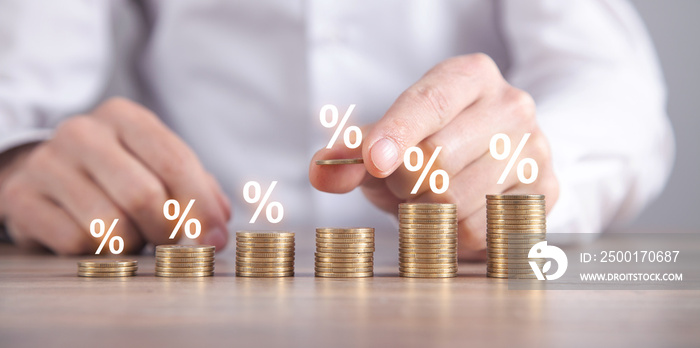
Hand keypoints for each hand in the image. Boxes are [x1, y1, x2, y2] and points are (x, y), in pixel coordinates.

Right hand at [0, 98, 230, 254]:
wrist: (43, 170)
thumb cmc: (116, 171)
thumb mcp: (156, 164)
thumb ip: (196, 186)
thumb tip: (221, 219)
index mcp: (124, 116)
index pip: (175, 163)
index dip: (202, 207)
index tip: (216, 239)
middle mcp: (83, 132)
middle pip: (144, 196)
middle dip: (168, 231)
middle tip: (170, 240)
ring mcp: (47, 163)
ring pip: (110, 224)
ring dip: (132, 243)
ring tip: (132, 235)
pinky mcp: (21, 198)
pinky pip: (76, 241)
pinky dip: (97, 251)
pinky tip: (97, 239)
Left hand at [310, 54, 558, 259]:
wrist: (497, 156)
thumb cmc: (434, 144)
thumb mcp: (389, 142)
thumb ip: (353, 154)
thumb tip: (322, 171)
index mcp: (469, 76)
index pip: (428, 104)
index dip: (395, 135)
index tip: (375, 162)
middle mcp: (510, 104)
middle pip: (438, 160)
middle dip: (405, 185)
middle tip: (405, 186)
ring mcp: (536, 146)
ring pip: (460, 202)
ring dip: (429, 215)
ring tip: (432, 200)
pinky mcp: (546, 189)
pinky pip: (485, 230)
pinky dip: (457, 235)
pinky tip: (458, 215)